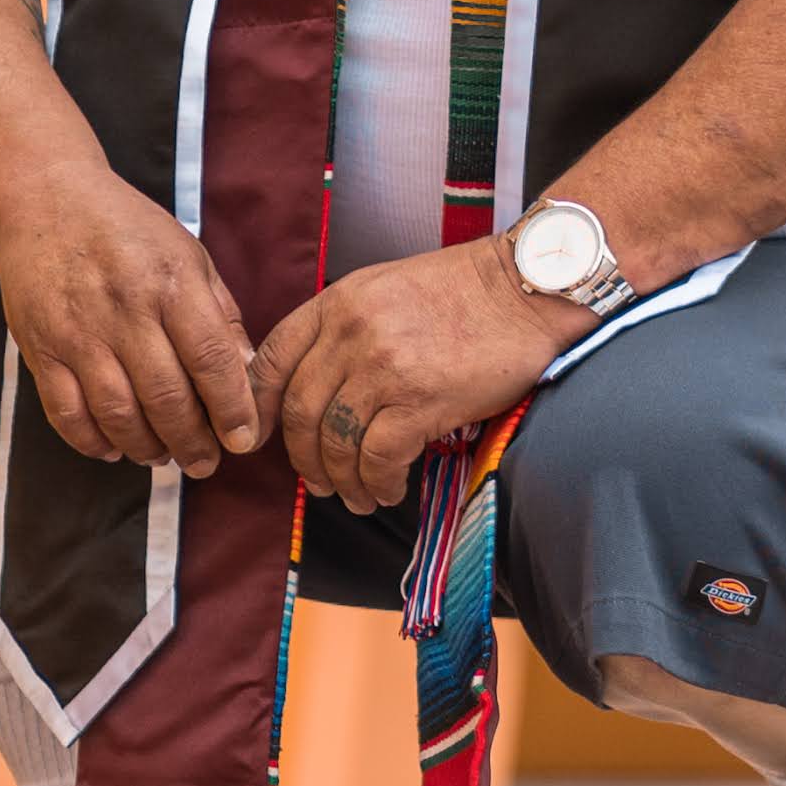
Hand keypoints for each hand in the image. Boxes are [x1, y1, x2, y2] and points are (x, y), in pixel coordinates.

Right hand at [0, 164, 263, 474]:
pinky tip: (113, 447)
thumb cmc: (125, 229)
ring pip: (118, 414)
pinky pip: (67, 413)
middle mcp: (124, 308)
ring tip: (162, 455)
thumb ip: (220, 314)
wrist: (43, 199)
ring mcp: (78, 331)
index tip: (243, 440)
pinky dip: (93, 442)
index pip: (210, 358)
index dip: (232, 408)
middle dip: (193, 443)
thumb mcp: (187, 255)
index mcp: (170, 282)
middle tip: (205, 462)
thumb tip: (248, 375)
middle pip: (166, 397)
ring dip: (146, 448)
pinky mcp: (40, 347)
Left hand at [251, 240, 582, 508]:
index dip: (259, 406)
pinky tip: (388, 490)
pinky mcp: (422, 399)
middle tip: (316, 481)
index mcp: (337, 303)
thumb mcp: (383, 289)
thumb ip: (344, 329)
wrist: (526, 290)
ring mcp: (384, 367)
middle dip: (302, 457)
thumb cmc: (461, 293)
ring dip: (342, 479)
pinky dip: (378, 482)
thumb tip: (318, 387)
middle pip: (300, 410)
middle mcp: (351, 333)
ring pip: (337, 441)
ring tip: (356, 496)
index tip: (260, 437)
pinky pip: (379, 457)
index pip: (272, 359)